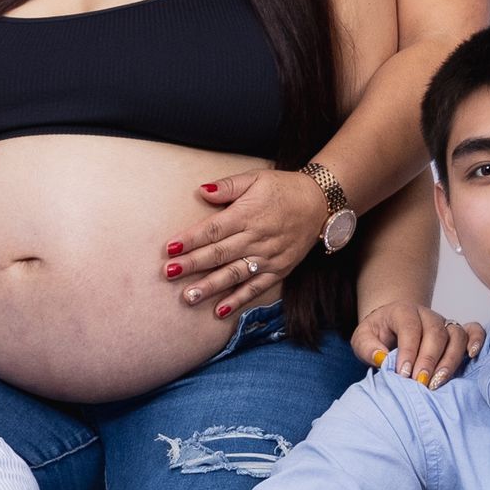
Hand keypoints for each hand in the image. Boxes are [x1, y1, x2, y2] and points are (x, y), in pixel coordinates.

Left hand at [165, 168, 324, 319]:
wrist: (320, 203)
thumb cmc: (283, 188)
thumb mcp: (256, 178)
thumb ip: (228, 186)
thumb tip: (201, 190)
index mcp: (247, 214)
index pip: (214, 229)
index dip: (191, 239)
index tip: (170, 248)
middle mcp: (256, 238)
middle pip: (219, 254)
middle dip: (193, 264)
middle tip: (169, 273)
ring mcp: (268, 257)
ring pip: (234, 274)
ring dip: (210, 286)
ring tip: (188, 296)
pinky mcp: (278, 270)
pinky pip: (256, 288)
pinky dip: (238, 300)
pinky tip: (219, 310)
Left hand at [350, 303, 483, 387]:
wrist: (390, 328)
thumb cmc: (377, 335)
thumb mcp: (362, 339)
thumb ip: (367, 347)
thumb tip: (382, 358)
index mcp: (402, 311)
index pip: (410, 327)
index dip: (408, 351)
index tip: (404, 375)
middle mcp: (427, 314)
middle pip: (435, 333)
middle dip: (428, 360)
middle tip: (420, 383)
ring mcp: (444, 322)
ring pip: (456, 335)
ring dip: (450, 360)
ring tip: (438, 382)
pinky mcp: (456, 331)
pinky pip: (474, 330)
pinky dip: (477, 341)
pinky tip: (472, 356)